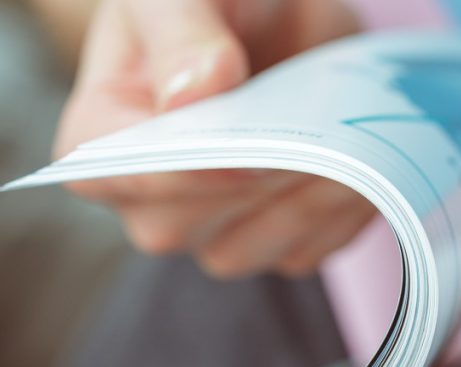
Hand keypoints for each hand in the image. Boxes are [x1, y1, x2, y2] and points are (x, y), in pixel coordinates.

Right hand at [58, 0, 376, 276]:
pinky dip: (338, 211)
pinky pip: (306, 249)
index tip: (243, 149)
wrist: (280, 20)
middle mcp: (150, 202)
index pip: (123, 174)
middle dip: (252, 179)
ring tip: (344, 141)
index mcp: (100, 141)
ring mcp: (213, 232)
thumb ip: (180, 32)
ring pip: (247, 249)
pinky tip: (360, 162)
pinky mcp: (277, 243)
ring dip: (303, 198)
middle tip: (311, 131)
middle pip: (185, 223)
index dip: (185, 169)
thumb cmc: (210, 3)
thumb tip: (196, 91)